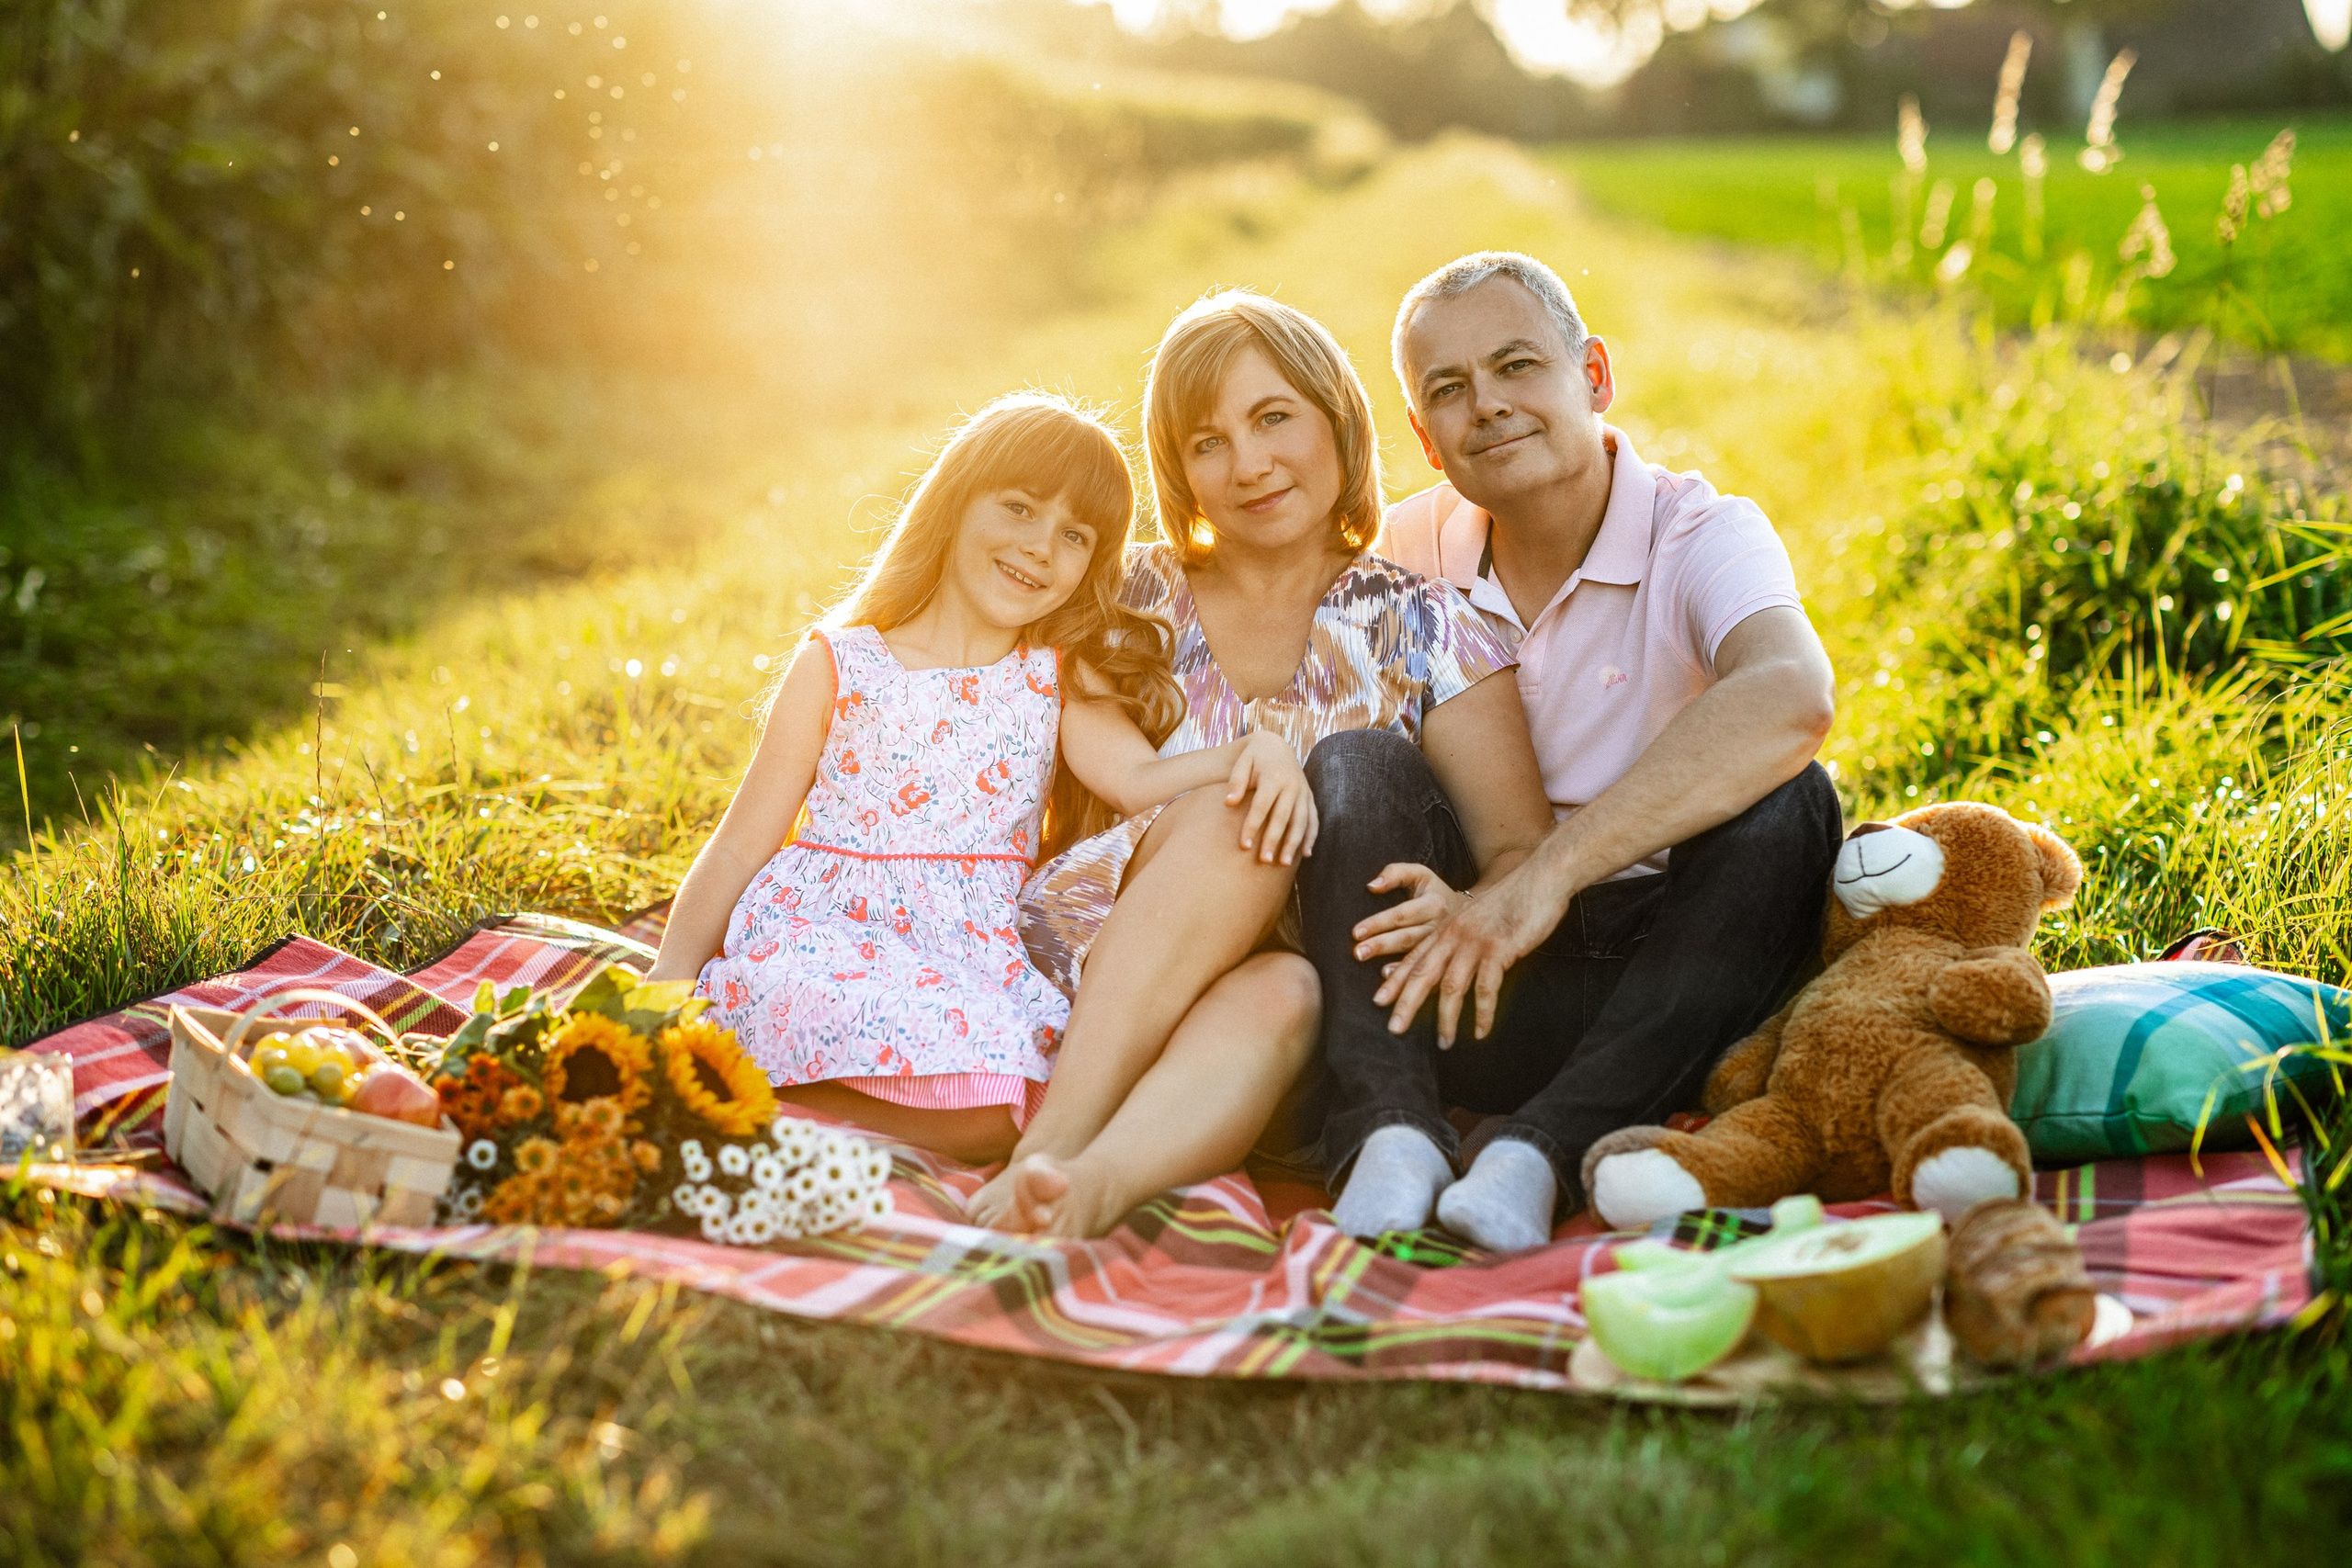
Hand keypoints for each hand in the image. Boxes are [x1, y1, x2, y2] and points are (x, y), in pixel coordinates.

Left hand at [1226, 731, 1318, 865]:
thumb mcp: (1242, 763)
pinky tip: (1306, 854)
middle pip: (1283, 817)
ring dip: (1293, 843)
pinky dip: (1311, 837)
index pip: (1262, 806)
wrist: (1275, 745)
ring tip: (1283, 863)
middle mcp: (1292, 785)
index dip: (1253, 826)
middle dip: (1273, 840)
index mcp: (1274, 777)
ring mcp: (1303, 792)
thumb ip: (1236, 782)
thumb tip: (1228, 803)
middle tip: (1264, 861)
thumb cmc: (1254, 758)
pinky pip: (1313, 819)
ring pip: (1301, 821)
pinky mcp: (1309, 798)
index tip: (1244, 846)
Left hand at [1349, 863, 1464, 964]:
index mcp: (1433, 904)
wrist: (1473, 913)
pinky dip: (1408, 975)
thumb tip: (1371, 886)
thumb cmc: (1435, 892)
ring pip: (1416, 957)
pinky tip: (1390, 978)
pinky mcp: (1443, 960)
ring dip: (1395, 968)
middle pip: (1407, 937)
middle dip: (1381, 945)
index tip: (1356, 932)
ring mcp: (1442, 947)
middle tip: (1357, 953)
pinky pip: (1426, 971)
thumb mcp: (1420, 874)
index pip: (1402, 914)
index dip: (1379, 923)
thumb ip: (1396, 873)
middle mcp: (1439, 927)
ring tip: (1375, 973)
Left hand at [1372, 860, 1568, 1047]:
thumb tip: (1452, 965)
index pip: (1415, 957)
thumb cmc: (1513, 901)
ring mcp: (1475, 942)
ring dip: (1447, 1019)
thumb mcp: (1477, 917)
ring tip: (1444, 1043)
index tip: (1379, 1000)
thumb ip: (1461, 939)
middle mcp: (1455, 935)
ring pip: (1452, 987)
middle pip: (1423, 974)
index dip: (1396, 980)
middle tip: (1394, 1029)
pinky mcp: (1499, 949)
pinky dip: (1483, 1014)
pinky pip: (1486, 989)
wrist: (1541, 878)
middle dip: (1406, 1003)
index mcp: (1447, 927)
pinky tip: (1481, 1032)